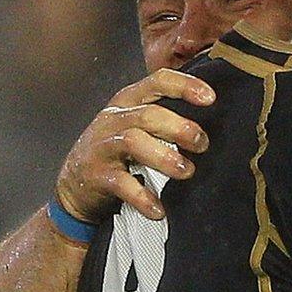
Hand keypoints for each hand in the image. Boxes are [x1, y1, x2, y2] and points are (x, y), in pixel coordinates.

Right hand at [54, 69, 214, 222]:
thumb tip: (218, 117)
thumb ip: (166, 115)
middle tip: (203, 144)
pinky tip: (160, 209)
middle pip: (149, 115)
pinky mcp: (96, 176)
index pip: (158, 81)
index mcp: (128, 101)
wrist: (73, 185)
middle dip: (181, 128)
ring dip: (165, 157)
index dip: (185, 85)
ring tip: (187, 171)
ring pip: (134, 142)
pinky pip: (121, 184)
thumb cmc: (117, 150)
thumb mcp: (136, 123)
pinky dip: (143, 197)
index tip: (211, 98)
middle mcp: (114, 119)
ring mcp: (102, 147)